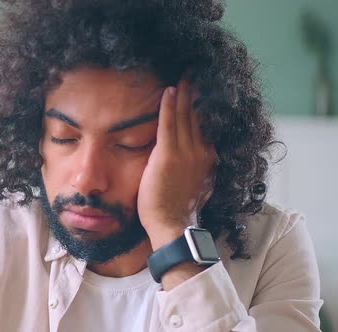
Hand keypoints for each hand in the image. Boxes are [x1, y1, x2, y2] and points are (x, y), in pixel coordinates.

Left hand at [137, 75, 217, 249]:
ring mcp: (186, 154)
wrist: (172, 225)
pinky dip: (168, 106)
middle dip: (195, 92)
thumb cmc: (179, 209)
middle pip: (198, 115)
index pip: (205, 125)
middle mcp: (201, 152)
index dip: (202, 105)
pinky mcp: (168, 156)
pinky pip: (168, 124)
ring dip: (183, 93)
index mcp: (208, 158)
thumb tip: (199, 158)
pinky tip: (167, 90)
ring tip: (182, 75)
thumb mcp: (199, 184)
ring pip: (184, 116)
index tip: (199, 89)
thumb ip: (199, 168)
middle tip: (193, 73)